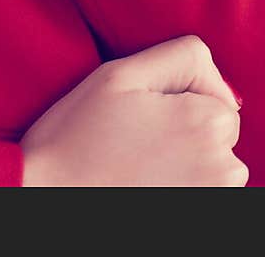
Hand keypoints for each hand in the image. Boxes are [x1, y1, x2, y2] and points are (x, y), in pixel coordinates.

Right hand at [20, 35, 247, 186]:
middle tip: (135, 134)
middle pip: (218, 127)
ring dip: (187, 156)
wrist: (50, 195)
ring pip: (213, 160)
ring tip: (137, 160)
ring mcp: (212, 196)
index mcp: (206, 122)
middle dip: (186, 124)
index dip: (179, 93)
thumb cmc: (78, 133)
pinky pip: (203, 188)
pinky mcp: (198, 215)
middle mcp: (222, 165)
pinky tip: (144, 183)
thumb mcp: (122, 73)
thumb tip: (221, 84)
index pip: (217, 92)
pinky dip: (182, 183)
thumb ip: (182, 59)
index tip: (142, 107)